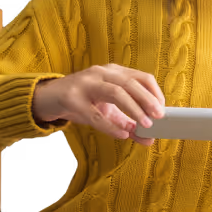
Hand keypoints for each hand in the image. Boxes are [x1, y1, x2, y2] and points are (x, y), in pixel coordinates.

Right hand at [35, 65, 165, 145]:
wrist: (48, 98)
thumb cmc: (82, 101)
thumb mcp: (107, 111)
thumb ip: (127, 123)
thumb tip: (149, 139)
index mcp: (113, 72)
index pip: (141, 77)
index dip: (155, 93)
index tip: (162, 110)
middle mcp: (101, 74)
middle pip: (130, 83)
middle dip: (147, 100)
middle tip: (158, 117)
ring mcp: (86, 84)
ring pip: (115, 92)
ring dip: (133, 108)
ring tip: (144, 125)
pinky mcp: (72, 99)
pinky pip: (94, 113)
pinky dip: (110, 125)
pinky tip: (122, 134)